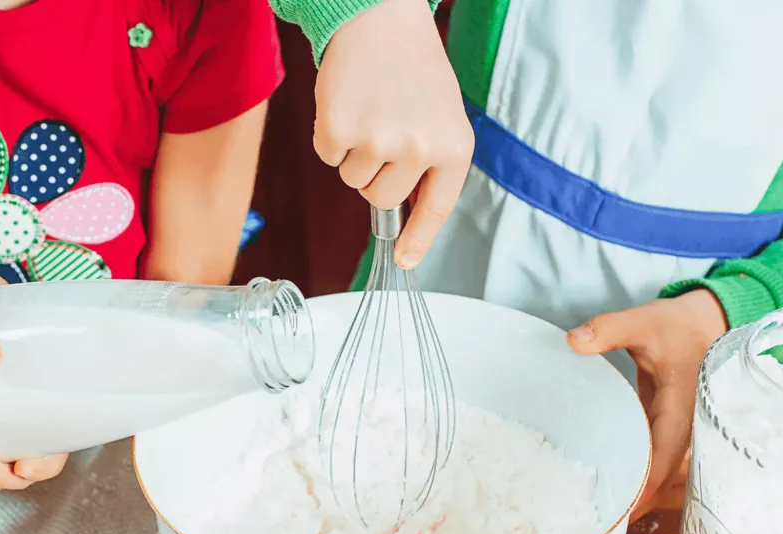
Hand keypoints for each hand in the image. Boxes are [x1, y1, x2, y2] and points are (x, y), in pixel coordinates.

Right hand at [315, 0, 472, 268]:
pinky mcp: (341, 132)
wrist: (380, 18)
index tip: (405, 259)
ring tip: (368, 110)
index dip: (418, 239)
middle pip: (382, 198)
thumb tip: (401, 216)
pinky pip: (328, 158)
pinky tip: (347, 104)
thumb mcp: (440, 115)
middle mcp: (420, 149)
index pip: (436, 208)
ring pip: (353, 180)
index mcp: (455, 146)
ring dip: (353, 153)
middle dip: (374, 175)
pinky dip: (329, 136)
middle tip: (381, 131)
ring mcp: (380, 142)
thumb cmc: (411, 67)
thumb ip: (429, 163)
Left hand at [566, 290, 728, 518]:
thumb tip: (573, 341)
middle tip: (605, 525)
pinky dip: (635, 472)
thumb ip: (610, 329)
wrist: (706, 324)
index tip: (628, 509)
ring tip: (603, 517)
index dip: (649, 482)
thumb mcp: (645, 320)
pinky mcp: (664, 428)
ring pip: (658, 469)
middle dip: (639, 499)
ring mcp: (674, 429)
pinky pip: (651, 457)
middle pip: (662, 472)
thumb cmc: (677, 325)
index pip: (666, 452)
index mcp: (682, 405)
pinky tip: (611, 487)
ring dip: (636, 491)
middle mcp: (683, 425)